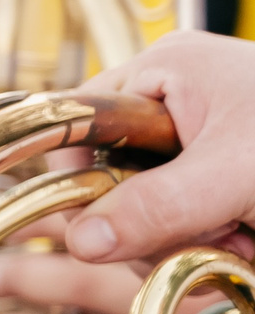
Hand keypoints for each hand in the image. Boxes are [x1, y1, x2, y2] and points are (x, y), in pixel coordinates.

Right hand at [62, 33, 254, 263]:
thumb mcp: (239, 176)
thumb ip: (160, 206)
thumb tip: (80, 240)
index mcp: (167, 69)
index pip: (77, 121)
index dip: (78, 177)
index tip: (100, 226)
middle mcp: (175, 97)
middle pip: (114, 176)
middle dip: (157, 225)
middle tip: (209, 240)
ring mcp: (201, 138)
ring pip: (152, 208)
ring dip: (192, 241)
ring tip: (244, 244)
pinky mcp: (224, 173)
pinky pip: (189, 217)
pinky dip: (216, 240)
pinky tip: (248, 244)